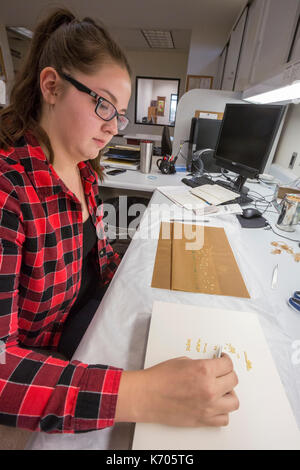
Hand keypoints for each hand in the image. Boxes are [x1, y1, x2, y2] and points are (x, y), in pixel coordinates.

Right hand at [115, 354, 238, 426]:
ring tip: (221, 390)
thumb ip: (201, 365)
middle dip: (228, 374)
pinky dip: (222, 412)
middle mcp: (209, 389)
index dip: (226, 361)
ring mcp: (208, 406)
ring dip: (229, 394)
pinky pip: (224, 419)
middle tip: (222, 373)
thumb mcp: (183, 361)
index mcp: (204, 371)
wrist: (146, 396)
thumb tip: (212, 367)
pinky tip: (215, 405)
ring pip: (234, 401)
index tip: (224, 361)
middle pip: (234, 380)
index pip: (228, 365)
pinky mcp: (203, 420)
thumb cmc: (159, 378)